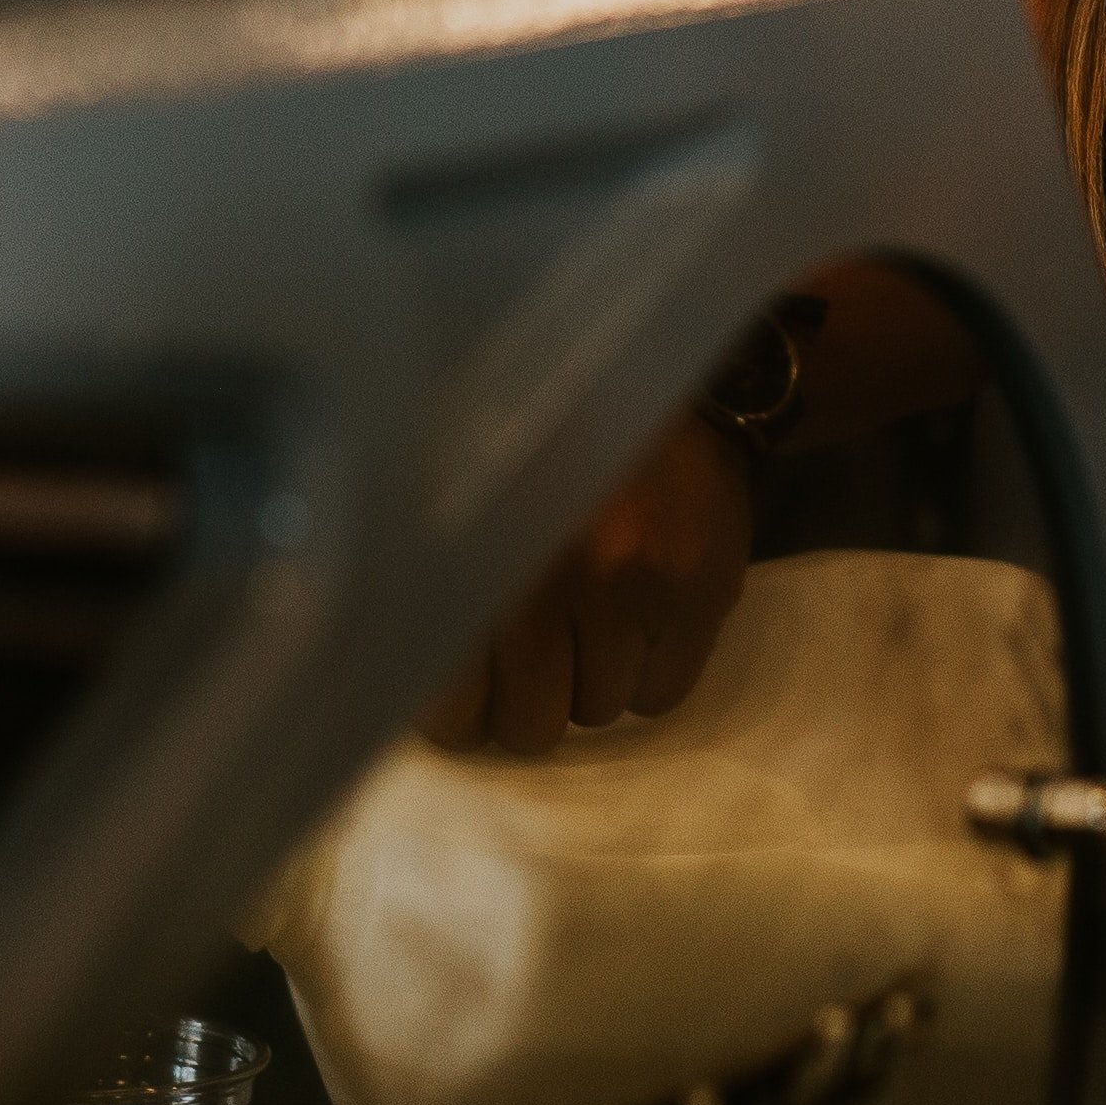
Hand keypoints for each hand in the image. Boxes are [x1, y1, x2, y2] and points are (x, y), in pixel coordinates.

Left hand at [424, 413, 749, 755]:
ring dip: (591, 681)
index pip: (451, 707)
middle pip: (531, 723)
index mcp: (476, 555)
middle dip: (528, 705)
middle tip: (532, 663)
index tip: (467, 692)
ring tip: (592, 617)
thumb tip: (408, 686)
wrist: (659, 381)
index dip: (459, 714)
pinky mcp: (697, 592)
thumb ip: (435, 591)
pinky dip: (649, 675)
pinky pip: (662, 696)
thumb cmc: (542, 449)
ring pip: (599, 710)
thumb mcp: (468, 504)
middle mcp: (551, 574)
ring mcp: (632, 584)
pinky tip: (640, 620)